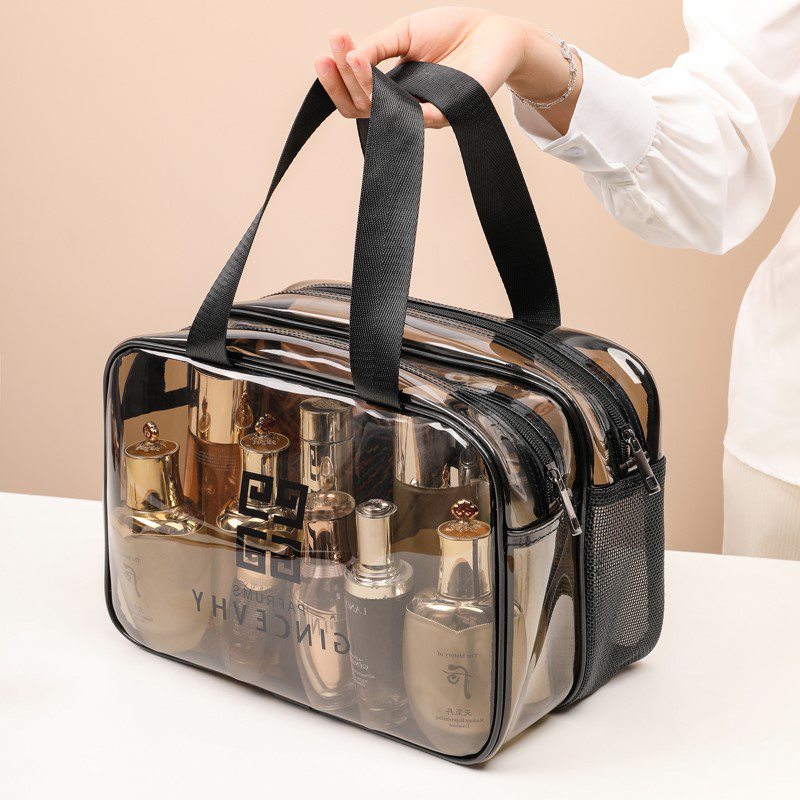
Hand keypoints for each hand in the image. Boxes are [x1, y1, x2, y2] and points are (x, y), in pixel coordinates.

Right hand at [314, 7, 581, 133]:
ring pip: (380, 113)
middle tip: (330, 51)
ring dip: (361, 85)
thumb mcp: (403, 33)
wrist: (491, 32)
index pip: (354, 94)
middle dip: (341, 80)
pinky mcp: (442, 115)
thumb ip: (376, 47)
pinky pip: (411, 117)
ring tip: (351, 57)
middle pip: (359, 108)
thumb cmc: (450, 32)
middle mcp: (401, 105)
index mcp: (390, 87)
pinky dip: (390, 100)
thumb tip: (347, 60)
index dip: (335, 79)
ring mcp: (420, 113)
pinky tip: (374, 76)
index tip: (323, 54)